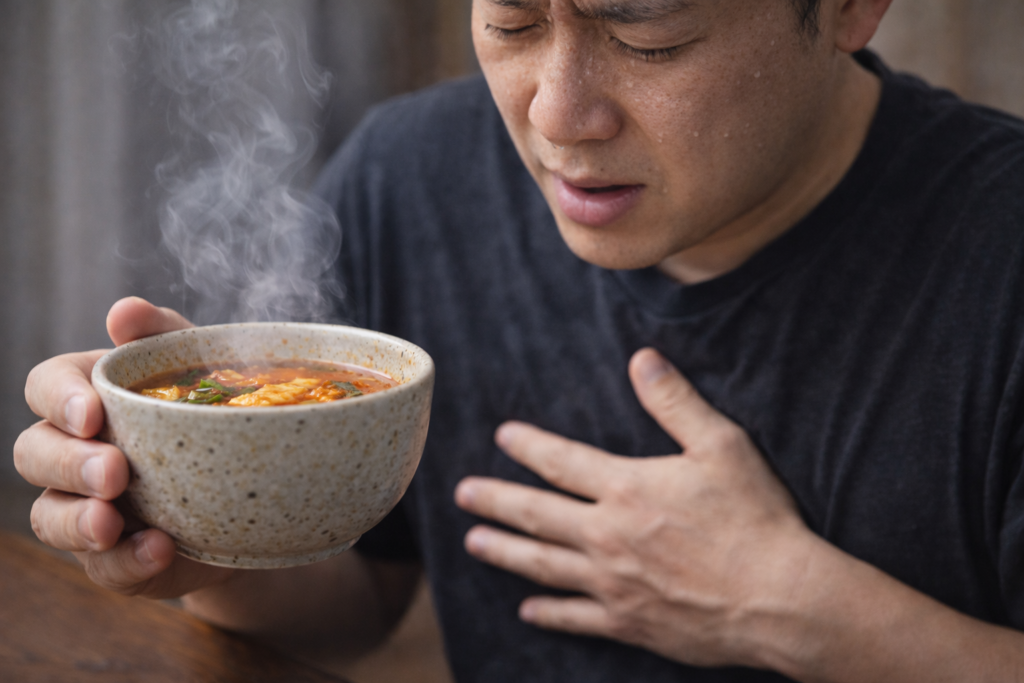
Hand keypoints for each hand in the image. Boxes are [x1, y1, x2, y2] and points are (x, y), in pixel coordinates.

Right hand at [14, 297, 234, 597]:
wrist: (263, 486)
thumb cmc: (216, 410)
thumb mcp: (201, 365)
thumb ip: (163, 334)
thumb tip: (123, 311)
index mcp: (89, 395)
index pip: (46, 385)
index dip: (59, 398)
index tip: (94, 413)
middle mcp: (74, 452)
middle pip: (34, 452)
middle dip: (68, 463)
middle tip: (115, 471)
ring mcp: (88, 508)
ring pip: (50, 516)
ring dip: (78, 521)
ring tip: (113, 523)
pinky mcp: (115, 557)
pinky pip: (104, 567)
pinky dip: (127, 560)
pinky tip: (158, 549)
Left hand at [454, 348, 814, 668]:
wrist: (781, 598)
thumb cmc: (756, 518)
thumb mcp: (722, 445)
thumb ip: (675, 402)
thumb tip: (642, 358)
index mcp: (627, 489)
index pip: (562, 462)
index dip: (528, 446)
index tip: (502, 437)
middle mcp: (608, 536)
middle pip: (536, 515)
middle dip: (495, 500)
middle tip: (462, 493)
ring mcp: (613, 583)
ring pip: (543, 565)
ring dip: (505, 552)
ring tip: (474, 542)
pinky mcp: (629, 622)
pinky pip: (576, 617)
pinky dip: (549, 612)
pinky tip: (528, 610)